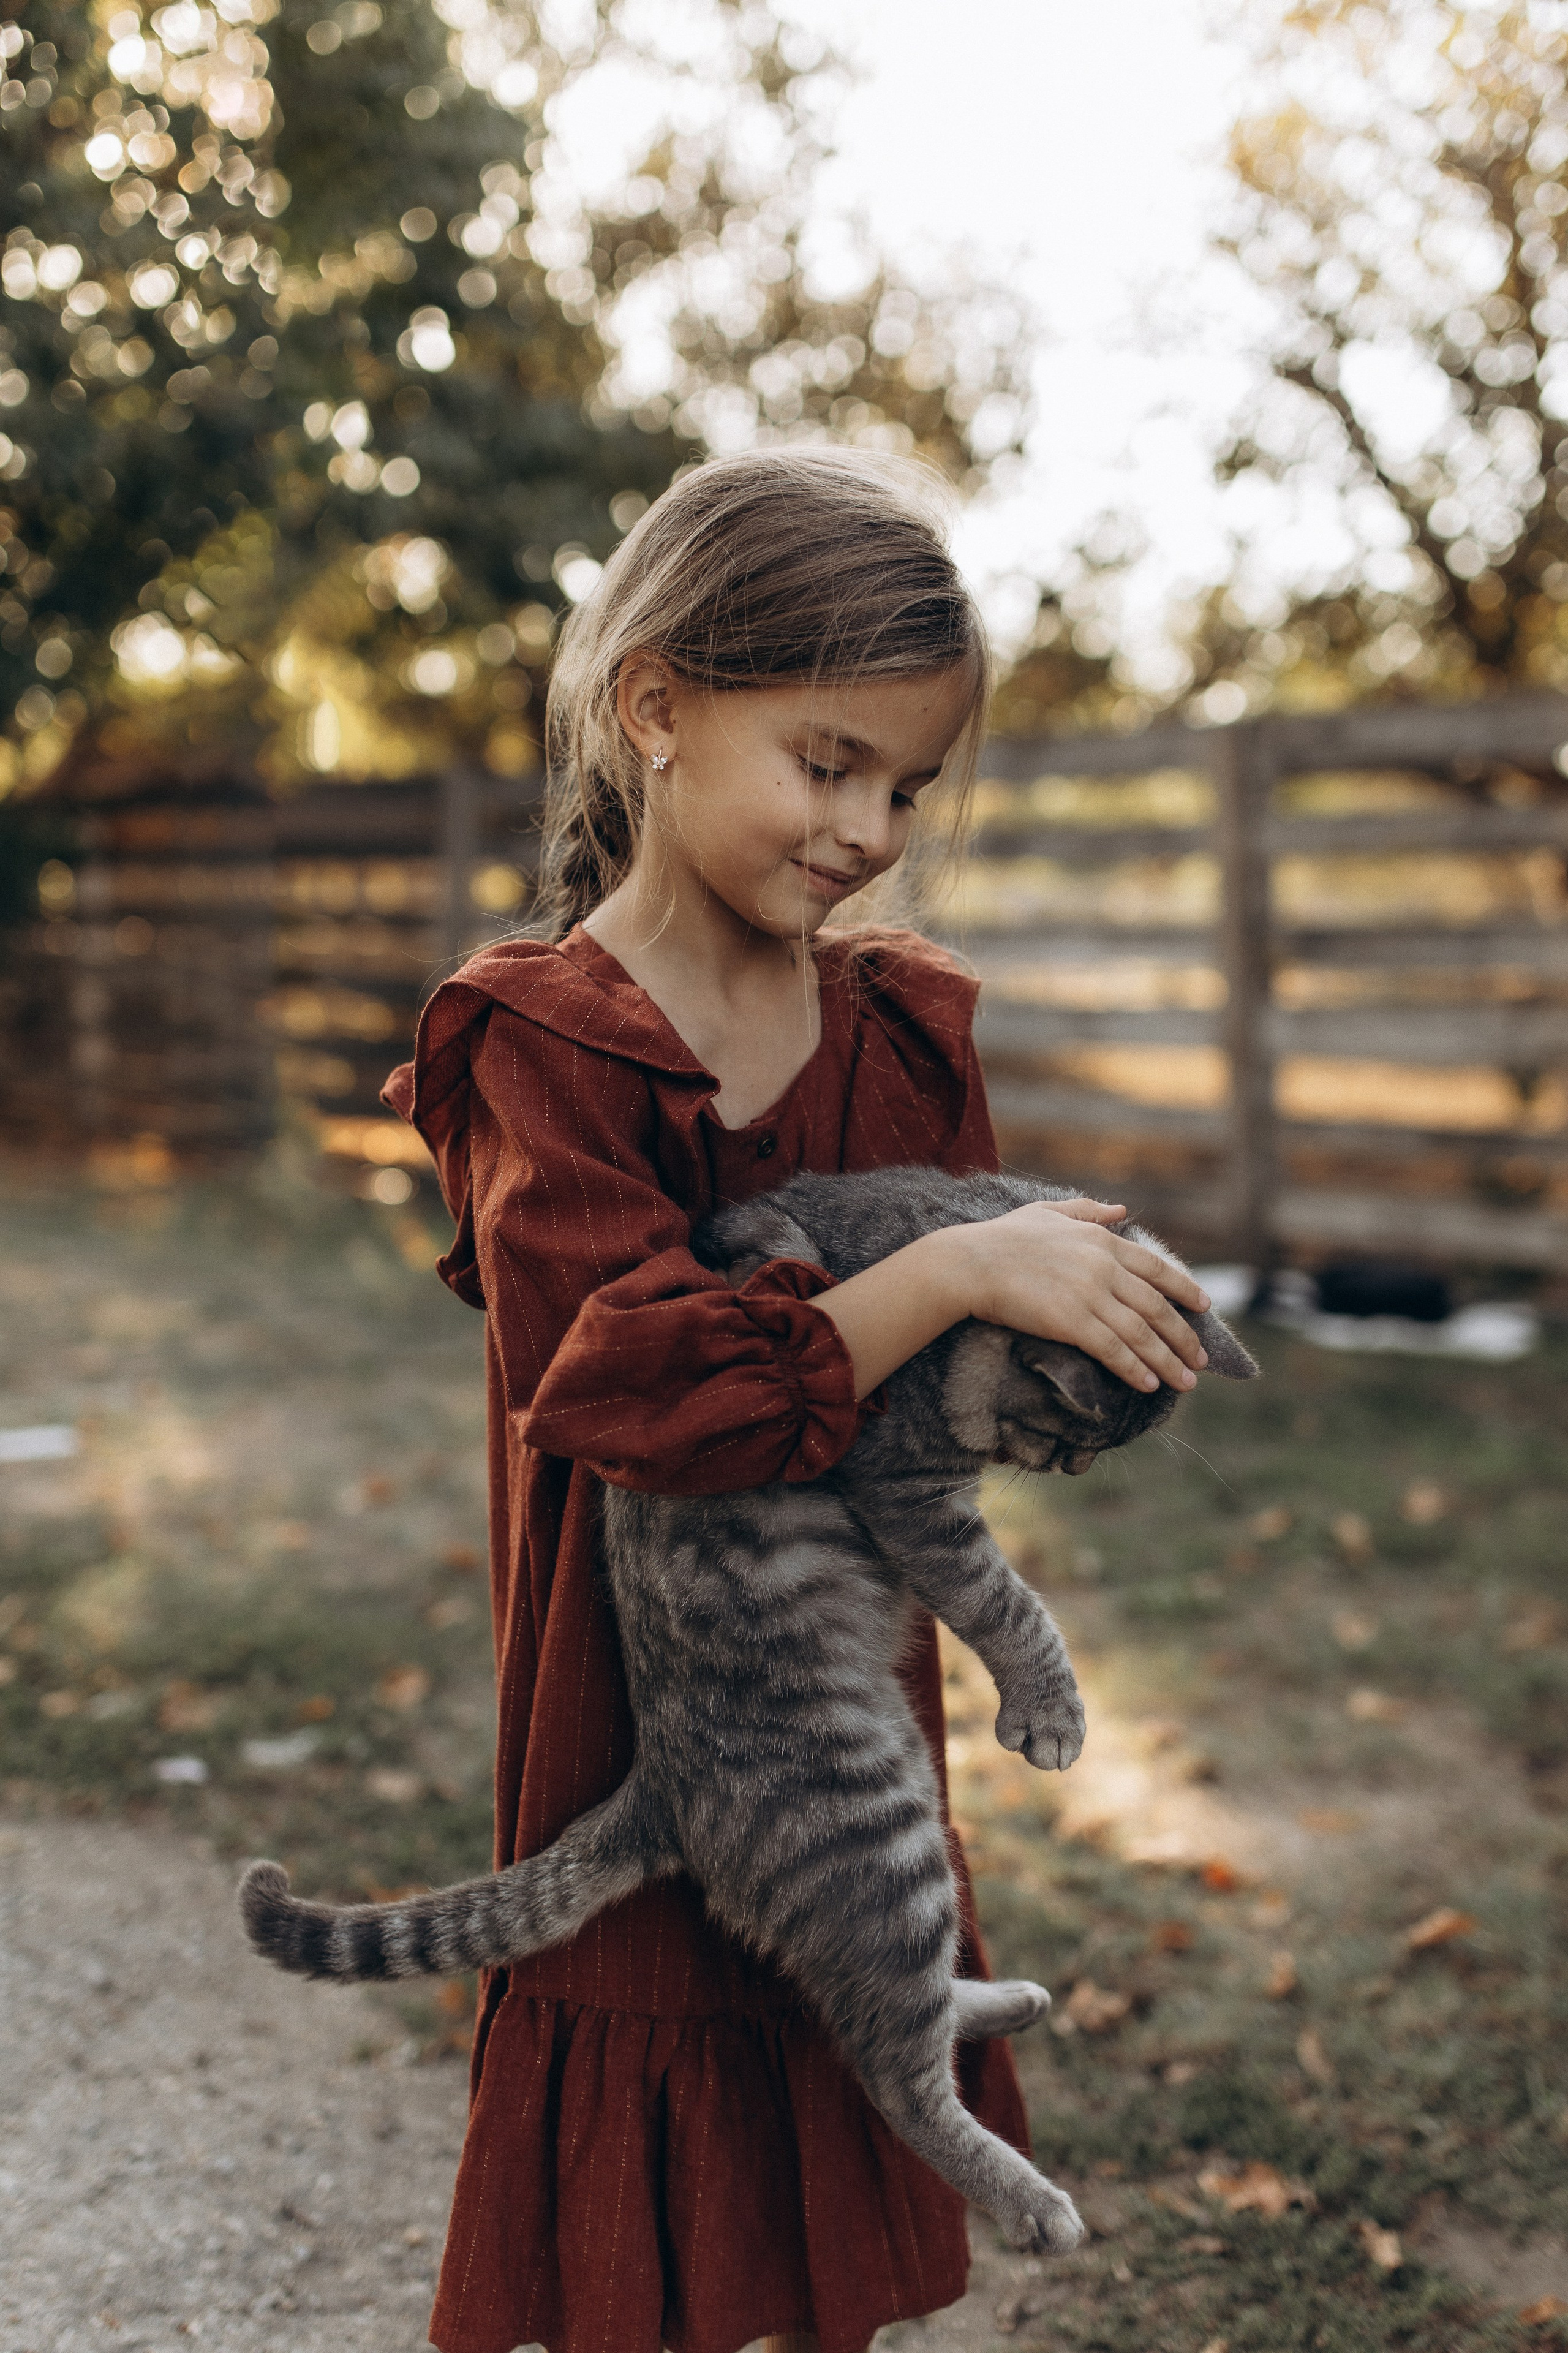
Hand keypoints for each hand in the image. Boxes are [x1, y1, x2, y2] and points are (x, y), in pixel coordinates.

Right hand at [941, 1198, 1210, 1393]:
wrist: (969, 1264)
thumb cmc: (1002, 1237)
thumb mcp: (1049, 1211)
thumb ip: (1089, 1209)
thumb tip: (1122, 1209)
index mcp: (1102, 1240)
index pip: (1157, 1268)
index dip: (1184, 1289)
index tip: (1204, 1306)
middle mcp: (1104, 1267)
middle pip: (1157, 1307)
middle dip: (1183, 1337)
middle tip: (1200, 1360)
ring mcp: (1089, 1295)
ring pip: (1142, 1333)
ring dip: (1167, 1361)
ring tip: (1185, 1382)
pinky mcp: (1072, 1323)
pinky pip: (1113, 1350)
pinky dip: (1134, 1369)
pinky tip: (1148, 1385)